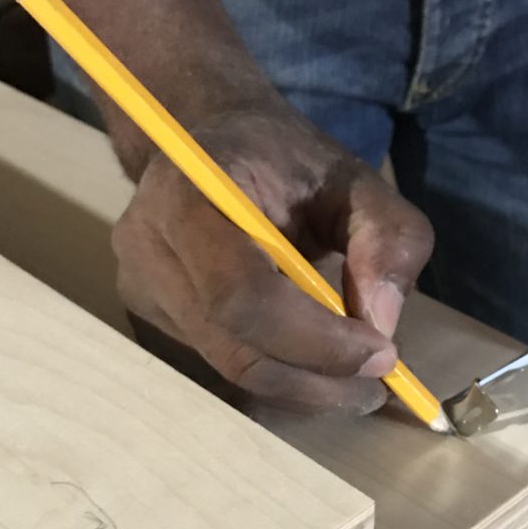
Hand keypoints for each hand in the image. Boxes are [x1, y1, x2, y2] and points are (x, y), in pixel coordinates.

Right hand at [112, 100, 432, 413]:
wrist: (209, 143)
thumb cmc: (284, 161)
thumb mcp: (357, 181)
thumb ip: (387, 239)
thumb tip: (381, 323)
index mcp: (192, 192)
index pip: (242, 296)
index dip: (315, 341)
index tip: (382, 353)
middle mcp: (149, 244)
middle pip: (236, 349)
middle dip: (317, 378)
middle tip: (379, 380)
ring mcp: (140, 285)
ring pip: (231, 368)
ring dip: (304, 385)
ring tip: (355, 373)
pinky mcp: (148, 314)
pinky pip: (221, 364)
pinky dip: (280, 372)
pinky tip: (312, 357)